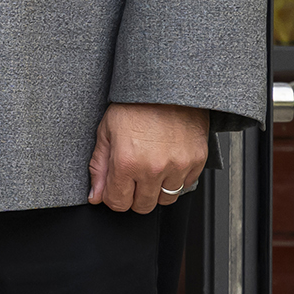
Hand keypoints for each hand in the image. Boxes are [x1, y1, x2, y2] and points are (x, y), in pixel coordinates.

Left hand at [87, 102, 209, 212]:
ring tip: (149, 168)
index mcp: (127, 162)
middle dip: (133, 197)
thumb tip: (96, 196)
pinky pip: (185, 186)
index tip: (114, 189)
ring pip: (166, 200)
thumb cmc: (134, 104)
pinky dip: (175, 180)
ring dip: (155, 190)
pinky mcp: (197, 162)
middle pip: (143, 206)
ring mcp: (178, 167)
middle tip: (131, 178)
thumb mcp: (106, 131)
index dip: (113, 197)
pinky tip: (166, 162)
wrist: (167, 86)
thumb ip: (99, 167)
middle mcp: (154, 168)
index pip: (118, 202)